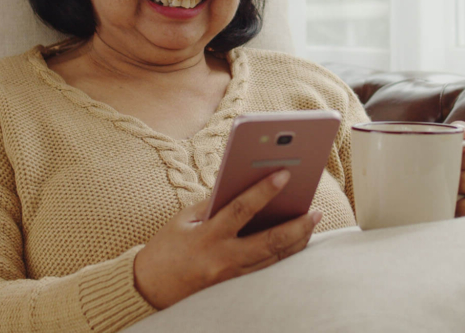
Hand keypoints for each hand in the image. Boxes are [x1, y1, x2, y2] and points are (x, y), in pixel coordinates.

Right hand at [133, 170, 321, 308]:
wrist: (148, 290)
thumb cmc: (166, 249)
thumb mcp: (184, 220)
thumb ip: (213, 204)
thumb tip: (243, 185)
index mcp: (207, 236)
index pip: (241, 209)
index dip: (264, 190)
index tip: (285, 173)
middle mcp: (222, 259)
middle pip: (269, 241)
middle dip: (296, 225)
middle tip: (315, 211)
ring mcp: (231, 278)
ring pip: (273, 259)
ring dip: (296, 241)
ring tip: (312, 222)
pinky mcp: (234, 289)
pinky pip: (266, 271)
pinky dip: (283, 256)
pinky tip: (297, 242)